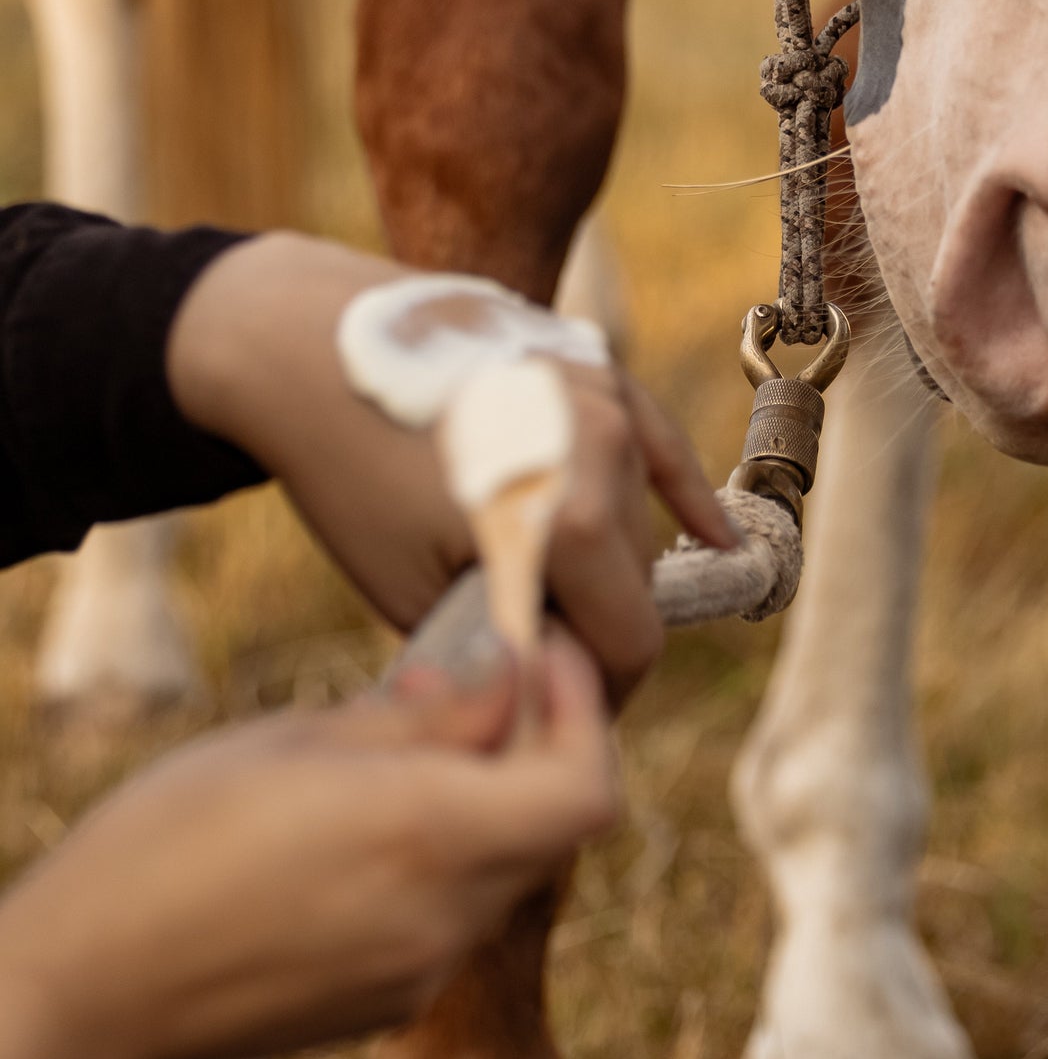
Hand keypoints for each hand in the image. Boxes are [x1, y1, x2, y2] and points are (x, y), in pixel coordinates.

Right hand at [0, 635, 617, 1058]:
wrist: (78, 992)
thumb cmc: (164, 844)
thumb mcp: (292, 742)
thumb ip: (418, 718)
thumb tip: (502, 680)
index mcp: (427, 835)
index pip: (585, 789)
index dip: (583, 712)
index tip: (544, 656)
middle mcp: (440, 916)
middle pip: (552, 826)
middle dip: (539, 742)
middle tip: (479, 679)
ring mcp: (413, 971)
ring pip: (505, 867)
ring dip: (489, 795)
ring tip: (407, 736)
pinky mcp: (380, 1004)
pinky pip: (449, 912)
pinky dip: (444, 850)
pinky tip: (368, 812)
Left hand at [168, 233, 735, 687]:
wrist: (316, 352)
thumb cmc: (354, 479)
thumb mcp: (412, 593)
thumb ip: (496, 648)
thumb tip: (547, 693)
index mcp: (566, 523)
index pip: (632, 643)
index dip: (601, 690)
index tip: (559, 706)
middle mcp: (603, 456)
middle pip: (635, 581)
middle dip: (592, 622)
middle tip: (527, 644)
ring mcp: (604, 402)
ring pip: (635, 520)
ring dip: (602, 560)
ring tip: (533, 577)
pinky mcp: (595, 369)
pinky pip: (663, 445)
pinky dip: (687, 497)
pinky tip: (721, 540)